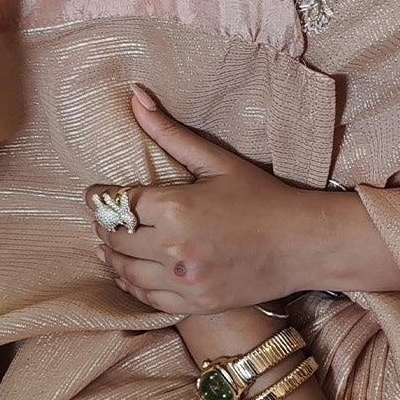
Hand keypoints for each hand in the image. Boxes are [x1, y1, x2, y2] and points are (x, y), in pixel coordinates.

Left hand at [86, 88, 399, 312]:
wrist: (304, 244)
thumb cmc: (264, 197)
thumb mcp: (217, 162)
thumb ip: (170, 133)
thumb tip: (136, 96)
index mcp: (176, 207)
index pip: (116, 204)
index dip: (100, 199)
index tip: (95, 194)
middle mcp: (174, 247)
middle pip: (116, 239)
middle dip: (106, 226)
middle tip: (105, 218)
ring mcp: (184, 279)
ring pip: (126, 272)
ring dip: (113, 258)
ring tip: (109, 246)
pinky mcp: (195, 303)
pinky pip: (147, 298)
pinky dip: (133, 286)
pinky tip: (130, 274)